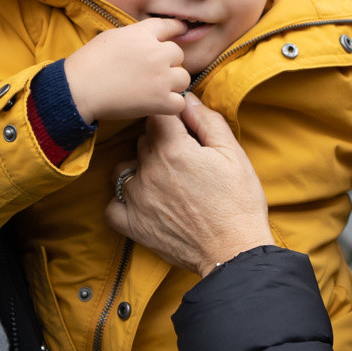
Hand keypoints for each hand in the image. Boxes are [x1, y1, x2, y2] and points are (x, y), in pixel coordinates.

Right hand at [65, 18, 189, 122]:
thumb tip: (147, 38)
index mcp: (142, 34)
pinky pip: (180, 102)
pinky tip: (159, 104)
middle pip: (178, 54)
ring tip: (157, 88)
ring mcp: (160, 77)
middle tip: (154, 71)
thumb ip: (135, 35)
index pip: (170, 26)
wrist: (78, 89)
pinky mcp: (160, 100)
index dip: (177, 30)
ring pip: (184, 77)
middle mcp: (155, 52)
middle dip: (169, 62)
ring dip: (173, 83)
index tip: (180, 33)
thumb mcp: (112, 36)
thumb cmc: (89, 62)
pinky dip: (171, 104)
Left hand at [105, 94, 272, 275]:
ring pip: (124, 167)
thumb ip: (207, 121)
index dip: (170, 116)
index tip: (180, 125)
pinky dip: (123, 199)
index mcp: (173, 149)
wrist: (234, 251)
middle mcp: (148, 170)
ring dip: (139, 167)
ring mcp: (136, 198)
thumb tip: (187, 99)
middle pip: (142, 139)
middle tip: (183, 156)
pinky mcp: (132, 225)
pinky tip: (142, 200)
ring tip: (163, 179)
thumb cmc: (238, 202)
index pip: (156, 114)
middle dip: (159, 141)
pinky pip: (113, 203)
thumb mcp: (233, 153)